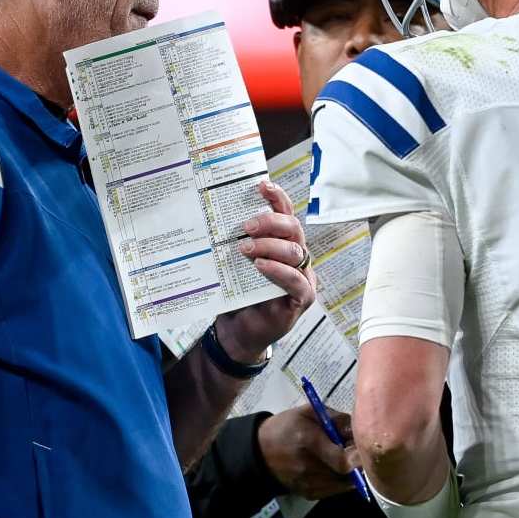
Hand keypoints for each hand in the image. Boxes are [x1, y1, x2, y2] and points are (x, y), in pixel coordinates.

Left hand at [218, 180, 313, 361]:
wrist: (236, 332)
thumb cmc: (237, 296)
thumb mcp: (234, 265)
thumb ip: (235, 244)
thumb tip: (215, 215)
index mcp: (283, 244)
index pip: (286, 215)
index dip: (277, 198)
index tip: (262, 185)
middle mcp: (297, 258)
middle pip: (293, 230)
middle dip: (270, 223)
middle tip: (245, 227)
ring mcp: (303, 278)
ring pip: (295, 252)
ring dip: (269, 246)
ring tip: (245, 249)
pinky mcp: (302, 299)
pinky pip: (296, 280)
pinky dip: (278, 270)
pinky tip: (261, 266)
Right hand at [258, 405, 353, 498]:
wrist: (260, 452)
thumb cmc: (287, 427)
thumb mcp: (309, 413)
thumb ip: (337, 419)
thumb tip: (360, 431)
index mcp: (308, 442)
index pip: (343, 461)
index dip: (359, 457)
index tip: (362, 447)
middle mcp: (308, 468)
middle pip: (347, 474)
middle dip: (357, 463)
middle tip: (355, 450)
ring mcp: (308, 484)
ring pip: (344, 484)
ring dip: (350, 472)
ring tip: (342, 457)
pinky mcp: (309, 494)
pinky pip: (335, 490)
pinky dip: (340, 479)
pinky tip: (332, 467)